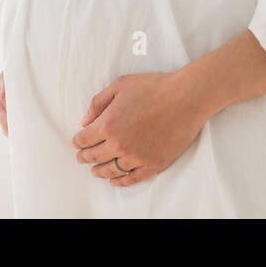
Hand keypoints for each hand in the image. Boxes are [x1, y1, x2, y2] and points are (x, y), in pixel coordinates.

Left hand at [71, 71, 208, 187]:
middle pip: (93, 157)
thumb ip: (98, 102)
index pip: (83, 140)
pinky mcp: (153, 164)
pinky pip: (131, 178)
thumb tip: (85, 121)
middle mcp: (118, 144)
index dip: (78, 141)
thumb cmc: (155, 86)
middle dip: (84, 157)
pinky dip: (120, 181)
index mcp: (108, 124)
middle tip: (82, 157)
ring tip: (96, 170)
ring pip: (110, 171)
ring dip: (99, 171)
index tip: (78, 142)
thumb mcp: (121, 85)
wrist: (187, 97)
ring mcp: (136, 156)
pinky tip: (115, 180)